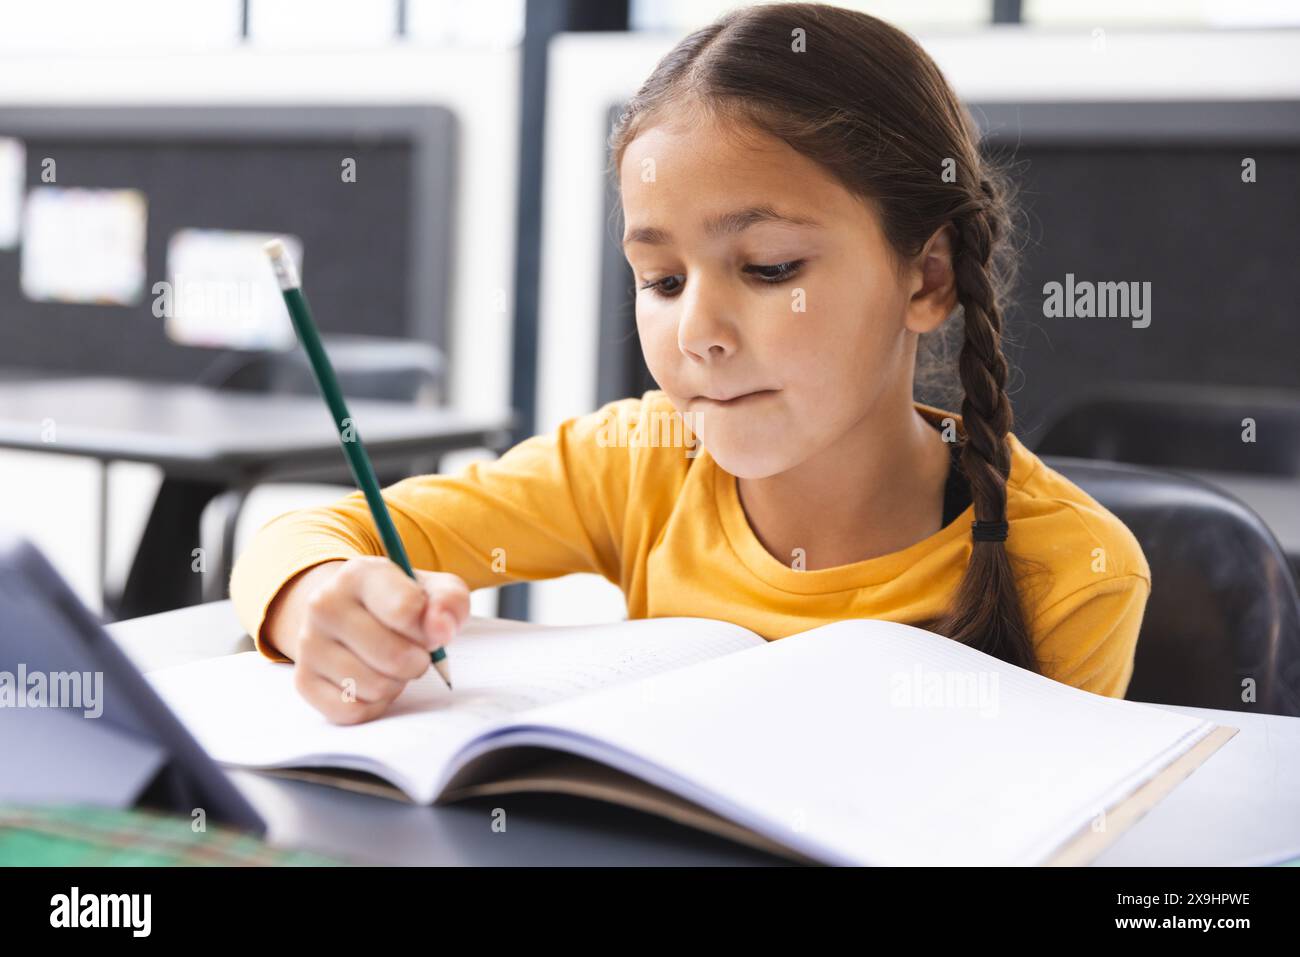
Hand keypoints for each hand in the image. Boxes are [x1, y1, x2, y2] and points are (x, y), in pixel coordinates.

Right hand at [265, 557, 469, 723]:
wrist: (351, 613)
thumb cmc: (400, 602)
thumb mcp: (433, 589)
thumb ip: (449, 601)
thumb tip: (441, 628)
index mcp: (358, 574)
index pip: (406, 610)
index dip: (430, 629)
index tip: (429, 627)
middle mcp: (324, 604)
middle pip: (393, 657)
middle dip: (417, 661)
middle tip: (413, 651)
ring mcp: (308, 644)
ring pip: (374, 687)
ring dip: (396, 683)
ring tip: (390, 664)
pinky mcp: (303, 680)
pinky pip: (353, 711)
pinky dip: (374, 704)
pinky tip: (371, 682)